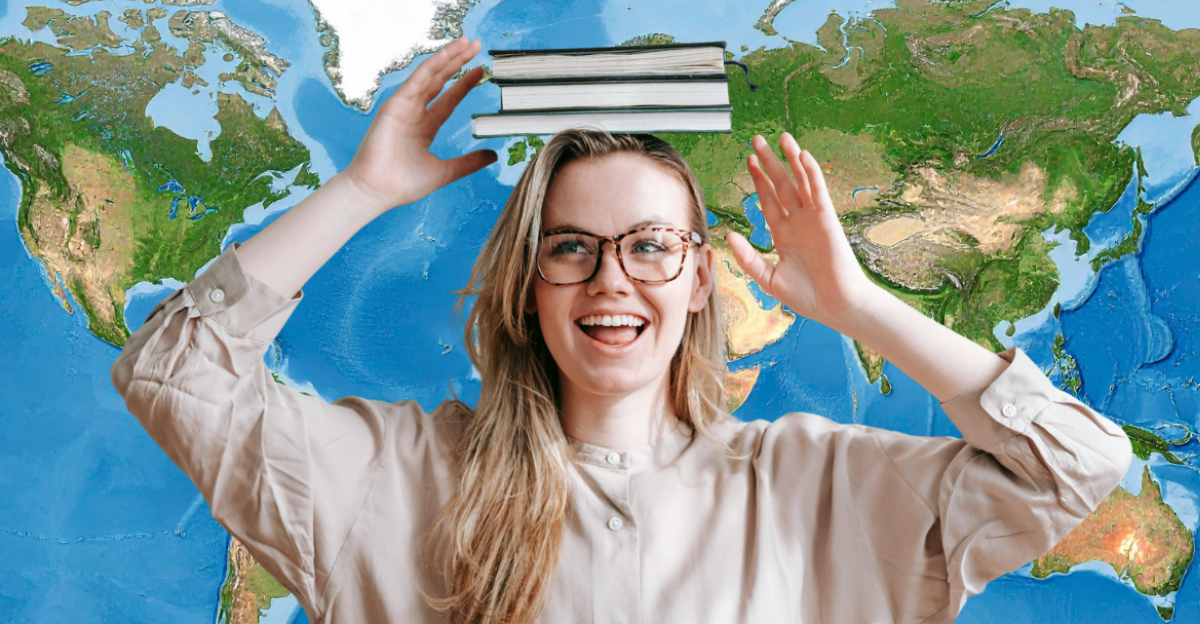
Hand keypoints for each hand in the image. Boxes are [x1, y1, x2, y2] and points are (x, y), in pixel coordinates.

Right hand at [340, 36, 497, 214]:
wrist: (377, 191)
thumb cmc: (403, 184)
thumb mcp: (445, 171)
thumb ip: (469, 163)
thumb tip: (493, 155)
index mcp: (425, 127)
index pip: (448, 99)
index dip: (464, 84)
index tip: (480, 71)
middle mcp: (415, 113)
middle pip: (440, 81)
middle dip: (458, 62)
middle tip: (476, 46)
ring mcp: (404, 107)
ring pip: (429, 75)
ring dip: (447, 57)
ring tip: (465, 42)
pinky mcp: (394, 105)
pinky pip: (416, 80)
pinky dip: (431, 66)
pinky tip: (445, 55)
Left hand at [727, 133, 881, 332]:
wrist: (835, 307)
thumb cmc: (806, 296)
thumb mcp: (768, 277)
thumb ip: (748, 257)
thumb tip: (729, 235)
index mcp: (783, 234)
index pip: (768, 200)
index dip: (758, 180)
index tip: (748, 161)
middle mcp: (797, 222)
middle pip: (781, 185)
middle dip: (769, 163)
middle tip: (757, 140)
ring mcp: (813, 219)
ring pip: (800, 182)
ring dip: (791, 159)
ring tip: (782, 137)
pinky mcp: (827, 220)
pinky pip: (819, 192)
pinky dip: (811, 174)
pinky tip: (803, 156)